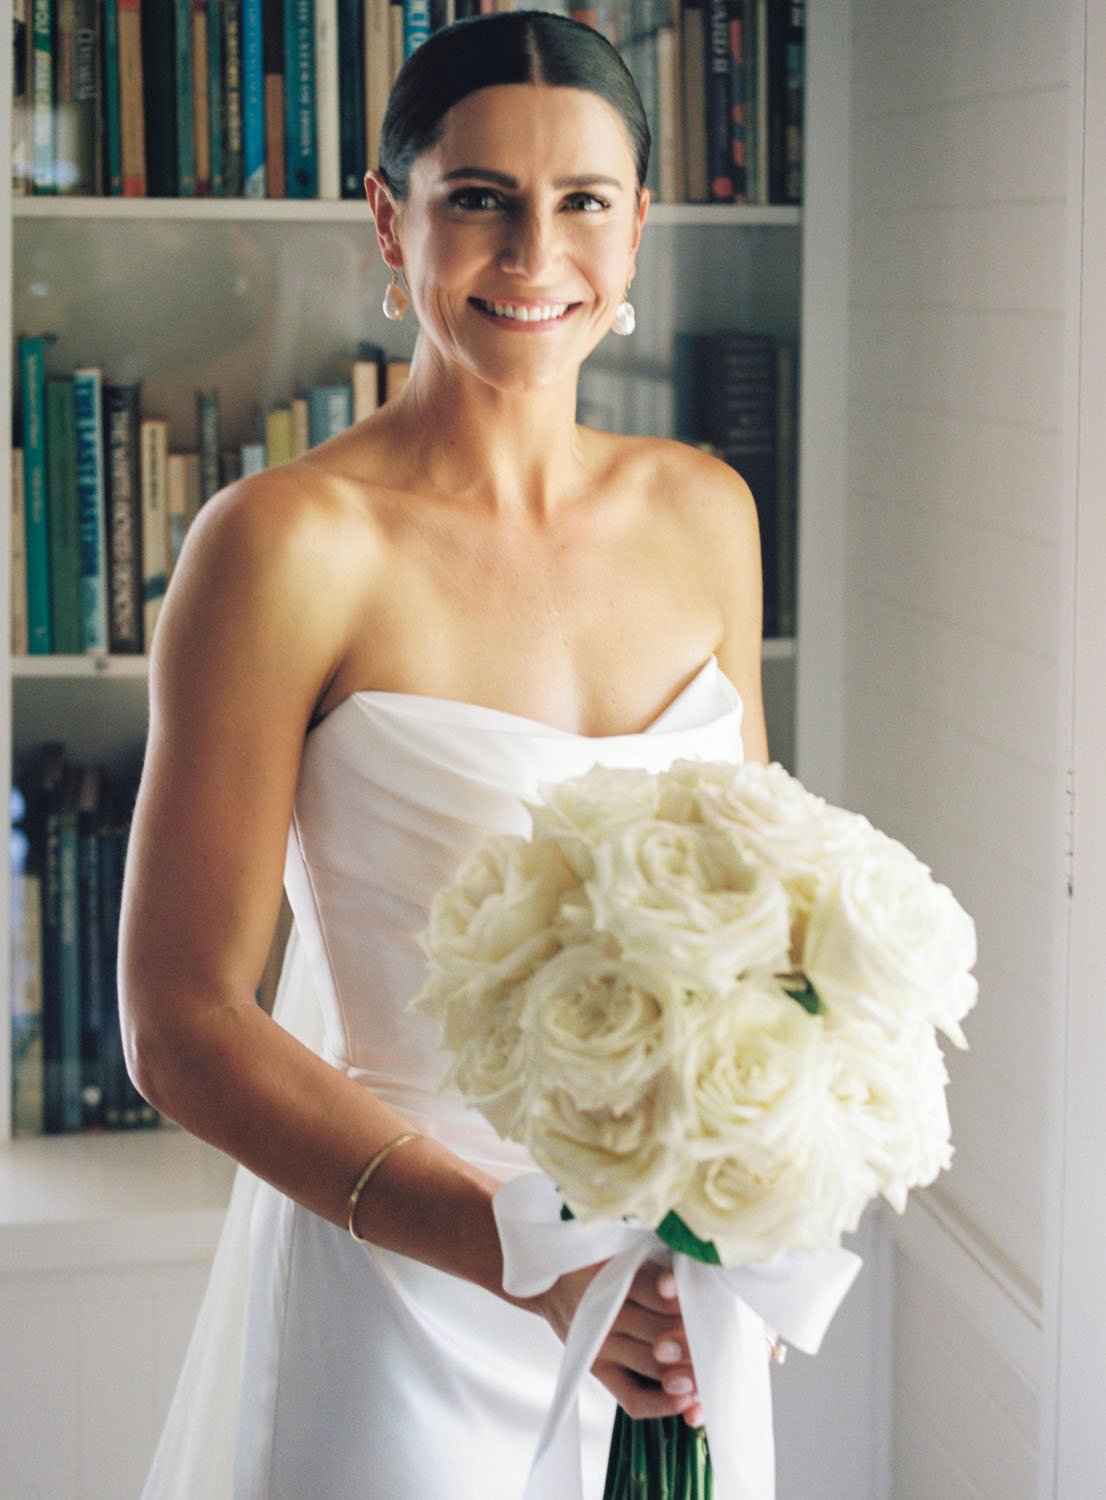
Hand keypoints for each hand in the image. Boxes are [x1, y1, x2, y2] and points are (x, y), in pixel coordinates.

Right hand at [535, 1261, 703, 1426]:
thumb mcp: (616, 1248)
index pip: (654, 1290)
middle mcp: (605, 1314)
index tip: (703, 1300)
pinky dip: (662, 1404)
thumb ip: (650, 1261)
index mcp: (610, 1275)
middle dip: (696, 1340)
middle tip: (722, 1343)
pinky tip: (685, 1398)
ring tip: (713, 1371)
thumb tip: (691, 1277)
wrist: (548, 1282)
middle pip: (661, 1332)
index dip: (682, 1298)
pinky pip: (633, 1399)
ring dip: (688, 1371)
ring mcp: (601, 1347)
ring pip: (655, 1366)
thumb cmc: (596, 1260)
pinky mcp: (598, 1371)